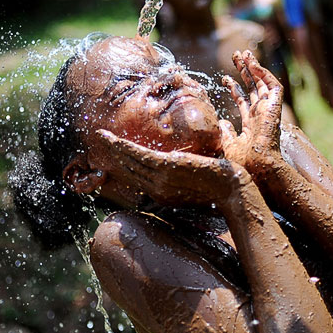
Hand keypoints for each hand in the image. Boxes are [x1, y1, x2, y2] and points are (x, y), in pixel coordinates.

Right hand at [93, 130, 246, 208]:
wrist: (232, 189)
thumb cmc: (220, 184)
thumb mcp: (196, 182)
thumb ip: (182, 174)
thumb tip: (178, 160)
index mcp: (163, 195)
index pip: (136, 180)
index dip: (122, 167)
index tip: (112, 155)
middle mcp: (157, 190)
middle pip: (128, 172)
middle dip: (112, 157)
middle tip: (100, 142)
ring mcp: (160, 180)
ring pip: (129, 163)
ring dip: (113, 149)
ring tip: (101, 137)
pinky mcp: (166, 167)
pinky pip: (138, 156)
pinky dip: (122, 146)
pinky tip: (111, 139)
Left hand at [220, 50, 283, 174]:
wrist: (258, 166)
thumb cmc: (243, 162)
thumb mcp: (228, 145)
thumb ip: (225, 132)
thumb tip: (220, 122)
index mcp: (251, 125)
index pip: (244, 102)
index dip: (235, 89)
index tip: (224, 79)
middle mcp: (260, 115)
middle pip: (253, 88)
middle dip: (245, 72)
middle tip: (237, 56)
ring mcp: (268, 110)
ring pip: (263, 83)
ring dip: (254, 67)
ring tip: (244, 53)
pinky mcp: (275, 107)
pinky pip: (273, 86)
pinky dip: (264, 73)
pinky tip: (253, 63)